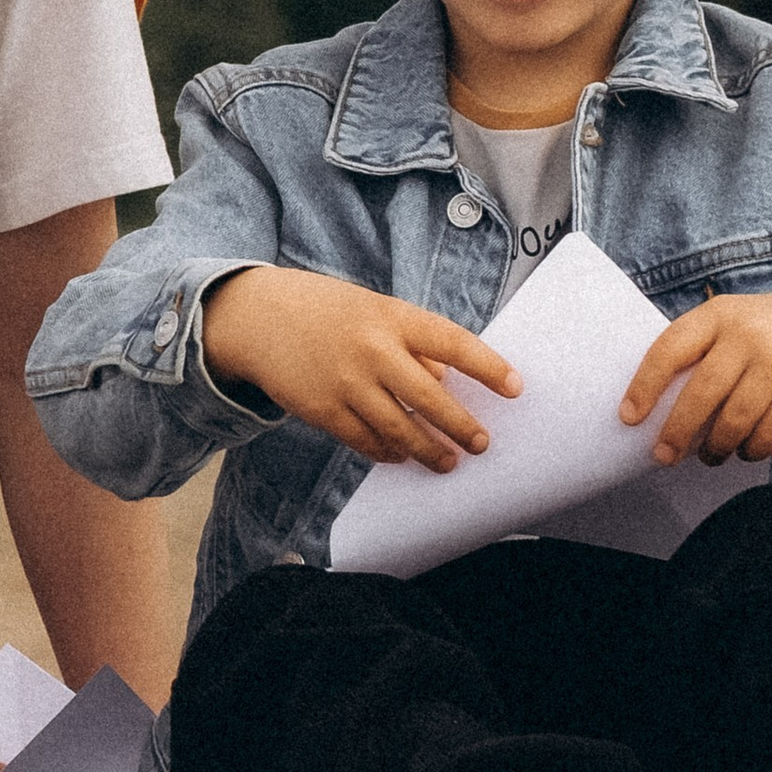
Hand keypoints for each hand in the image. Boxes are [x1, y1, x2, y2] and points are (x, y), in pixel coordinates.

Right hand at [201, 266, 519, 470]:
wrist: (256, 317)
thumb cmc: (325, 310)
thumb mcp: (372, 308)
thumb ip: (409, 341)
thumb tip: (443, 383)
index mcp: (391, 316)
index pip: (453, 342)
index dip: (488, 367)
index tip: (516, 387)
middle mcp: (372, 349)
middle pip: (431, 399)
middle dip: (462, 427)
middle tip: (482, 444)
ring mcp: (346, 383)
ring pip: (401, 430)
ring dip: (429, 451)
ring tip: (447, 462)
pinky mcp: (323, 410)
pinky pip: (367, 442)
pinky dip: (388, 452)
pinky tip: (400, 455)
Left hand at [621, 285, 771, 466]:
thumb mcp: (737, 320)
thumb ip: (704, 351)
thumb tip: (661, 408)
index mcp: (719, 314)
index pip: (669, 349)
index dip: (644, 385)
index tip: (629, 417)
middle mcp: (747, 334)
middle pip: (700, 393)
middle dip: (677, 431)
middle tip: (664, 456)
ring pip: (734, 419)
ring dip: (717, 447)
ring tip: (710, 455)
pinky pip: (768, 433)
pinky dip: (752, 449)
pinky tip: (746, 450)